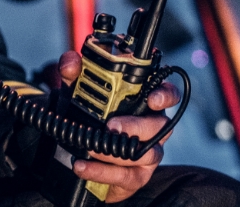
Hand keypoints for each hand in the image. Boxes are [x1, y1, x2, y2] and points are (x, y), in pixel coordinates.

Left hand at [58, 51, 180, 203]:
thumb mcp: (76, 90)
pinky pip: (127, 176)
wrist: (73, 149)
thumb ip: (73, 72)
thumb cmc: (87, 114)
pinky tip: (82, 166)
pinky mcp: (136, 176)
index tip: (152, 99)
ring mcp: (148, 153)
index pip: (168, 94)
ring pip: (147, 153)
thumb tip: (71, 63)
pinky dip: (102, 172)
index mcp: (144, 101)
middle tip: (111, 125)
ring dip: (117, 151)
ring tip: (91, 148)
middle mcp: (153, 127)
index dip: (165, 95)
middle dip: (137, 126)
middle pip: (160, 126)